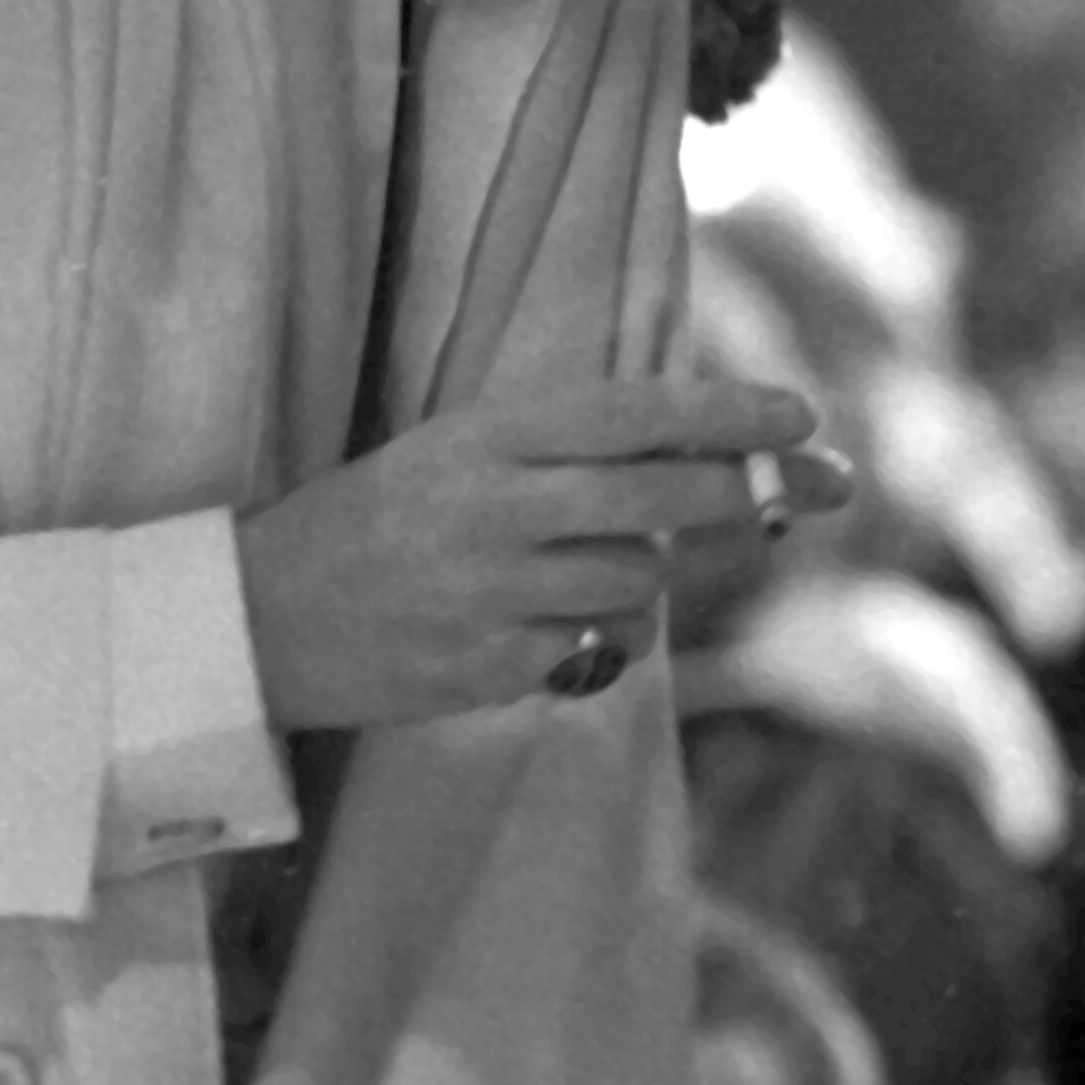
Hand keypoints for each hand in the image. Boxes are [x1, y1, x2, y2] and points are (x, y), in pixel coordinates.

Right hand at [234, 377, 834, 729]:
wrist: (255, 619)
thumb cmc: (383, 517)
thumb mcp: (463, 449)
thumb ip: (572, 446)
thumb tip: (712, 446)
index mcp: (488, 436)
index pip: (633, 414)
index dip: (726, 413)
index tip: (802, 413)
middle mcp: (495, 508)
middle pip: (660, 499)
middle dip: (756, 492)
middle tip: (828, 485)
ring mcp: (490, 595)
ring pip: (639, 583)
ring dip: (653, 576)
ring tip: (595, 568)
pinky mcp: (485, 672)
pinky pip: (595, 651)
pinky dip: (602, 637)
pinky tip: (556, 624)